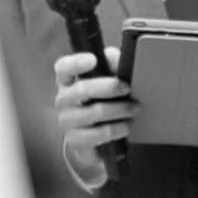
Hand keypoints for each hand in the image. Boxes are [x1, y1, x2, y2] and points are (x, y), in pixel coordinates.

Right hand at [54, 46, 134, 188]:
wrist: (97, 139)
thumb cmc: (102, 103)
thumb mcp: (108, 81)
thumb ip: (111, 65)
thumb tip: (115, 56)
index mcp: (68, 81)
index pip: (63, 68)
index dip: (76, 63)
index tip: (93, 60)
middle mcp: (63, 100)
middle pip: (82, 89)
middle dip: (109, 87)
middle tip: (128, 88)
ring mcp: (66, 121)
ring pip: (94, 112)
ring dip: (119, 109)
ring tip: (134, 109)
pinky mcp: (75, 140)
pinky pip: (98, 134)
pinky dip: (116, 129)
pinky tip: (125, 126)